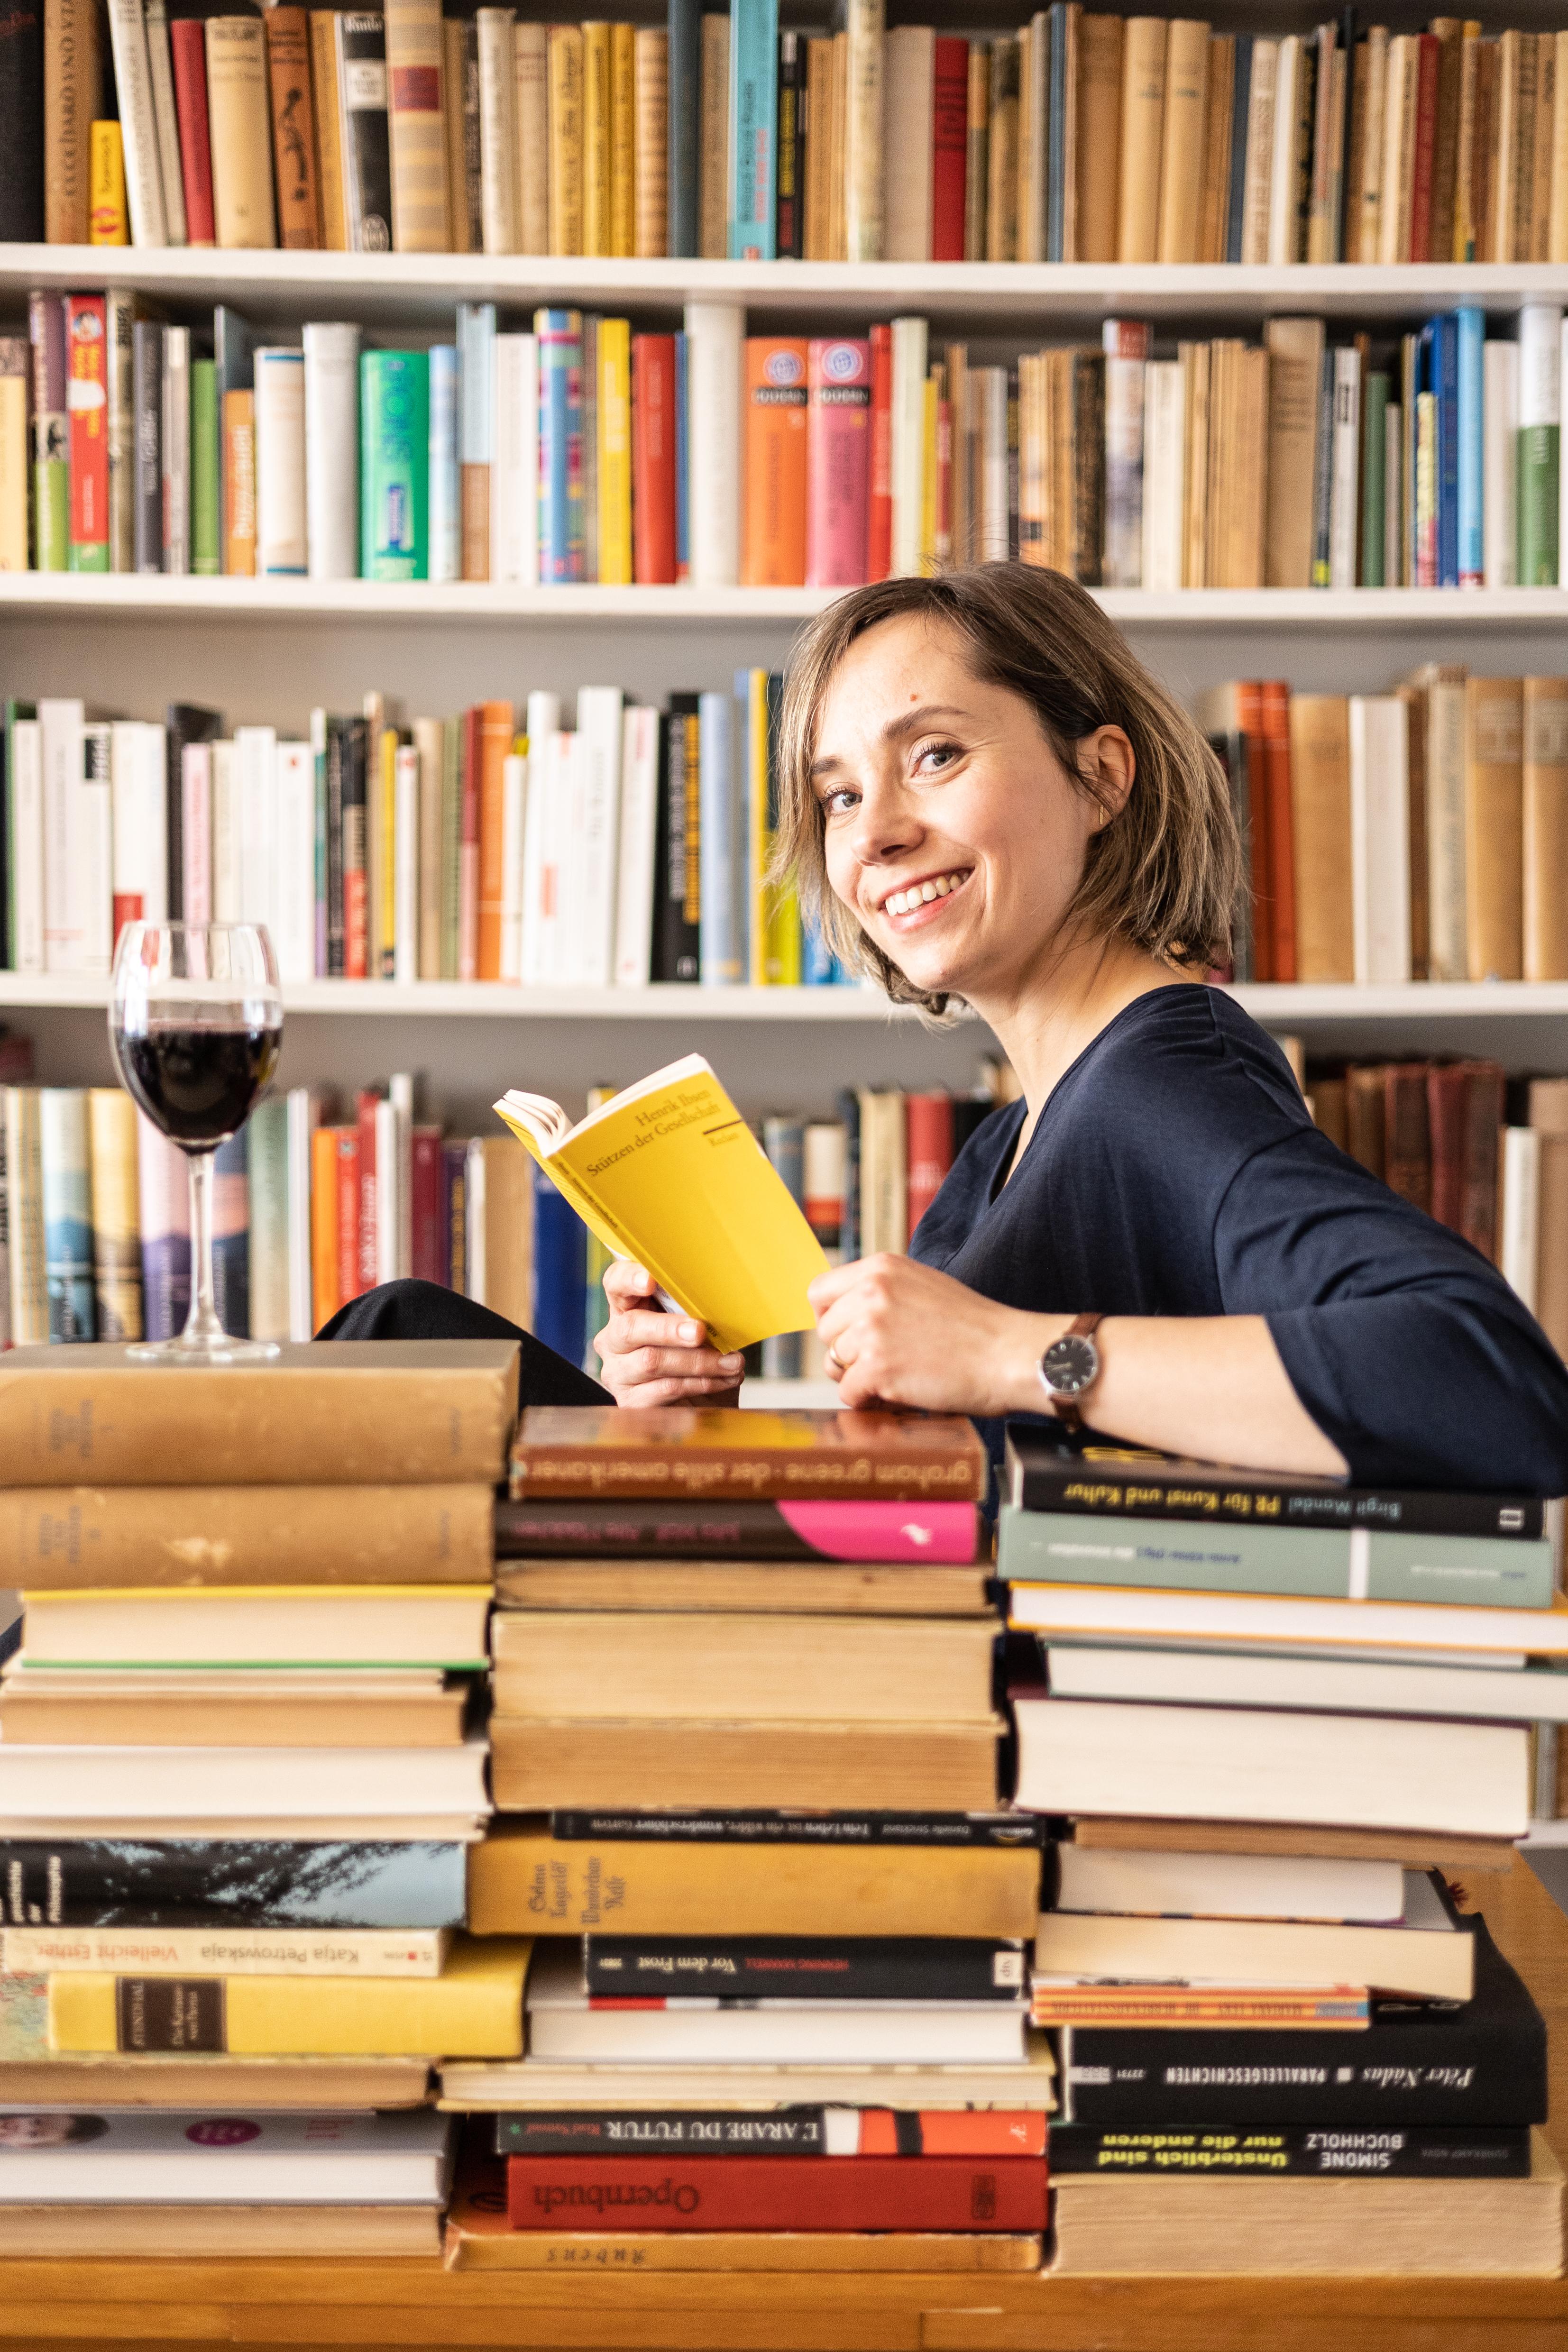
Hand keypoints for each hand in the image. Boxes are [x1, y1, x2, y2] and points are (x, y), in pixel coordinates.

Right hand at [593, 1259, 745, 1408]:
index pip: (615, 1284)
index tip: (650, 1281)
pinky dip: (700, 1383)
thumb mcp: (697, 1326)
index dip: (628, 1278)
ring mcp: (618, 1372)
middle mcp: (614, 1339)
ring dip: (698, 1361)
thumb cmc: (699, 1355)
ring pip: (652, 1361)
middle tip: (700, 1331)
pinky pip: (665, 1389)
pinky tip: (722, 1380)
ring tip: (731, 1362)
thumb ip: (695, 1310)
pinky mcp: (630, 1402)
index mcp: (627, 1308)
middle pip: (631, 1327)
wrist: (706, 1403)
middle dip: (669, 1328)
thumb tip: (716, 1301)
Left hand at [809, 1254, 1066, 1417]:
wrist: (1009, 1354)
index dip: (830, 1318)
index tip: (847, 1334)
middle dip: (848, 1352)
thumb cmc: (975, 1327)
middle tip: (885, 1360)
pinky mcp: (877, 1367)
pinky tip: (902, 1392)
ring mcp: (872, 1330)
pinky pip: (849, 1393)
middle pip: (825, 1332)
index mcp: (880, 1268)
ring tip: (900, 1374)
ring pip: (834, 1364)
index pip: (819, 1291)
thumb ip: (881, 1293)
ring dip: (861, 1377)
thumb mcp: (922, 1286)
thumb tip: (842, 1316)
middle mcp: (871, 1293)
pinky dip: (871, 1401)